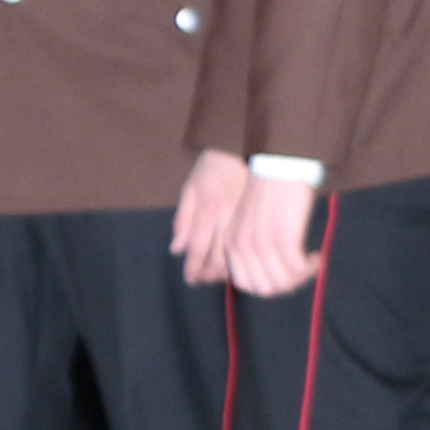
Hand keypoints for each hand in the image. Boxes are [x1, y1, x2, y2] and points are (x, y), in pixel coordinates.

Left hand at [168, 150, 250, 285]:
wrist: (241, 149)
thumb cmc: (211, 169)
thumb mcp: (190, 189)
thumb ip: (182, 220)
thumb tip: (176, 249)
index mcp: (206, 209)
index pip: (197, 248)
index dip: (193, 269)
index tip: (190, 280)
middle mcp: (225, 217)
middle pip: (216, 258)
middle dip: (208, 274)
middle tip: (201, 280)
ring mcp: (242, 218)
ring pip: (234, 255)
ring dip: (224, 270)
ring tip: (215, 275)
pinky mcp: (254, 218)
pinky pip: (246, 245)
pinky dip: (239, 258)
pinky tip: (234, 262)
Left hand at [224, 170, 323, 298]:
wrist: (279, 166)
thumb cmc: (270, 193)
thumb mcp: (250, 223)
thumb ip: (252, 248)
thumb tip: (271, 276)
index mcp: (232, 244)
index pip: (246, 285)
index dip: (269, 286)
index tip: (284, 275)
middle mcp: (243, 247)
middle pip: (266, 289)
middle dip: (288, 286)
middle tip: (302, 272)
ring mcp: (262, 244)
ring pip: (284, 283)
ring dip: (302, 278)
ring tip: (311, 263)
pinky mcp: (283, 238)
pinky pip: (298, 270)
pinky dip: (311, 268)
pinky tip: (317, 255)